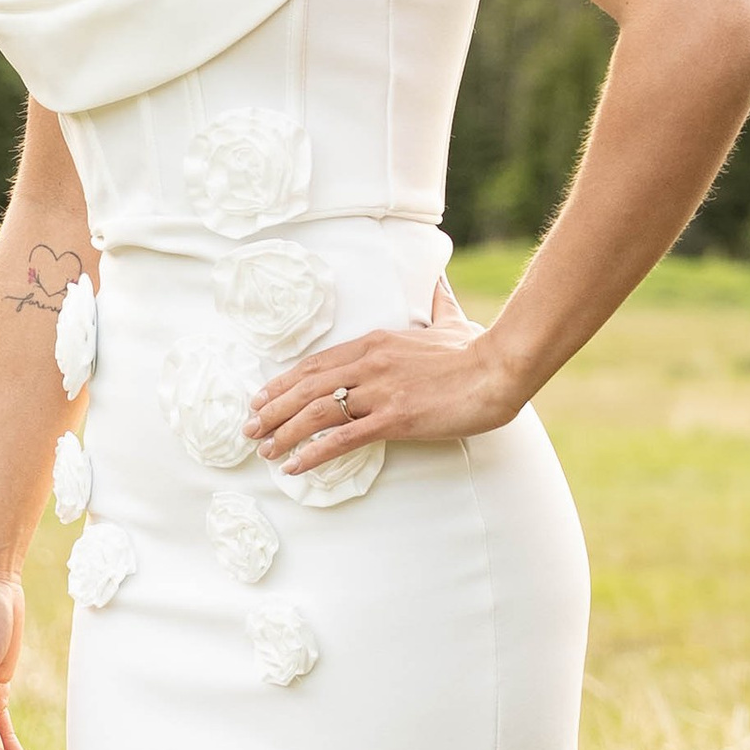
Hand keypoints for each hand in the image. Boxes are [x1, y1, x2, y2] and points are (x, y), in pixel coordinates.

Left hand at [245, 289, 522, 479]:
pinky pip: (342, 439)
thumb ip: (437, 302)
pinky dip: (313, 453)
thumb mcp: (449, 321)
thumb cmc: (476, 349)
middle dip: (272, 409)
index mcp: (375, 342)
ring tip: (265, 451)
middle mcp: (369, 364)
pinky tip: (295, 466)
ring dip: (284, 433)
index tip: (262, 397)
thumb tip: (439, 282)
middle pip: (306, 387)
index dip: (284, 382)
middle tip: (250, 429)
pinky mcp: (394, 418)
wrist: (499, 369)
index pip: (316, 364)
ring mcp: (380, 391)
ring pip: (316, 412)